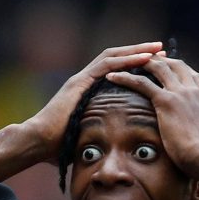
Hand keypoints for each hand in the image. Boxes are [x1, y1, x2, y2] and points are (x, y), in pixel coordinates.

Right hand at [24, 43, 162, 163]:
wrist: (38, 142)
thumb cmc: (57, 146)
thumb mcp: (86, 136)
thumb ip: (97, 135)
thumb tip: (110, 151)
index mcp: (87, 90)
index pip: (114, 70)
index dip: (134, 64)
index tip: (154, 63)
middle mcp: (84, 80)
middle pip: (115, 58)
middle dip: (139, 53)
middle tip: (161, 49)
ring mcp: (81, 79)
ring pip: (113, 56)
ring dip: (136, 52)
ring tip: (157, 48)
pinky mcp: (79, 82)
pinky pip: (106, 65)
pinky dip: (126, 60)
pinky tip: (144, 58)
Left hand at [106, 56, 198, 178]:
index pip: (194, 76)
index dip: (181, 71)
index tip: (171, 70)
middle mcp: (194, 92)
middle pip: (177, 65)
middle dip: (162, 60)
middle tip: (146, 60)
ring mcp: (180, 94)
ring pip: (159, 68)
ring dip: (142, 63)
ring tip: (127, 63)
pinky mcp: (166, 101)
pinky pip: (142, 83)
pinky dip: (126, 77)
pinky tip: (112, 77)